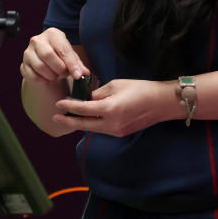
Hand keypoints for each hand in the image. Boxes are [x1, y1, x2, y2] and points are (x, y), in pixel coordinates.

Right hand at [20, 28, 89, 85]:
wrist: (45, 59)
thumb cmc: (60, 55)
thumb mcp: (71, 56)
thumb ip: (78, 64)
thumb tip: (84, 73)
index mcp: (52, 34)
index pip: (62, 49)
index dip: (71, 64)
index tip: (78, 75)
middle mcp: (37, 40)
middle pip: (48, 56)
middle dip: (60, 69)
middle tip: (65, 74)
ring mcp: (28, 53)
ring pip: (40, 67)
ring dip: (52, 76)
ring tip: (56, 75)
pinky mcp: (23, 65)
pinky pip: (33, 77)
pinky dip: (43, 81)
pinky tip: (47, 78)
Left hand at [53, 78, 172, 136]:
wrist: (161, 103)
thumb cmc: (141, 89)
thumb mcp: (116, 85)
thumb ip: (99, 93)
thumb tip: (87, 99)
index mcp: (110, 109)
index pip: (83, 109)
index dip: (69, 107)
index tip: (59, 103)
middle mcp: (112, 124)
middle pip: (84, 125)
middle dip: (68, 121)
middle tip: (55, 118)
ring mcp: (116, 131)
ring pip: (92, 129)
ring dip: (80, 123)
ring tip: (67, 117)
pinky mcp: (121, 133)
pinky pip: (101, 129)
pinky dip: (92, 124)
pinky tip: (86, 118)